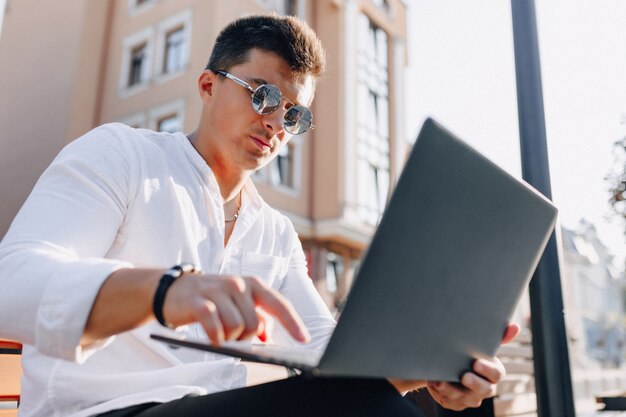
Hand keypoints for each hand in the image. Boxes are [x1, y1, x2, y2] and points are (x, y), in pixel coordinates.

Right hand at [163, 273, 309, 344]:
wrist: (174, 290)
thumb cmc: (213, 299)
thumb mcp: (238, 303)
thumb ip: (257, 317)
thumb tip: (266, 336)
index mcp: (252, 284)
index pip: (279, 304)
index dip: (293, 323)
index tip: (304, 339)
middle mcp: (238, 284)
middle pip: (254, 323)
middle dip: (245, 336)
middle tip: (231, 334)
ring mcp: (218, 291)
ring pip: (236, 328)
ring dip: (228, 337)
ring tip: (219, 331)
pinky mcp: (199, 302)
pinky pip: (215, 328)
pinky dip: (215, 338)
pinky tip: (211, 338)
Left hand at [426, 323, 520, 410]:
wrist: (451, 364)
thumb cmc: (470, 353)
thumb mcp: (482, 344)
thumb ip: (498, 337)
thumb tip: (516, 326)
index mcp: (493, 373)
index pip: (496, 374)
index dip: (487, 370)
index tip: (476, 362)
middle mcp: (485, 388)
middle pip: (484, 390)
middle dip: (474, 384)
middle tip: (463, 376)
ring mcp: (471, 397)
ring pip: (464, 398)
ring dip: (451, 390)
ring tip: (439, 381)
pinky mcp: (457, 403)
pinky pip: (450, 402)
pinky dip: (440, 394)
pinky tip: (433, 384)